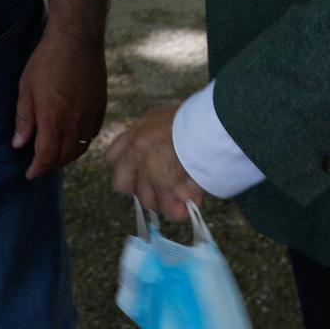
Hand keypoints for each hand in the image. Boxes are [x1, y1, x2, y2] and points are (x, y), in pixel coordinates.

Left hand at [14, 28, 107, 178]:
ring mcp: (90, 115)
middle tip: (40, 164)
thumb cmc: (47, 61)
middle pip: (64, 156)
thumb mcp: (26, 89)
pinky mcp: (100, 107)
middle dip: (51, 164)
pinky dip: (81, 142)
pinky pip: (92, 134)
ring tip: (55, 155)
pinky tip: (73, 137)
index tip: (30, 174)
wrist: (77, 39)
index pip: (46, 156)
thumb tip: (19, 144)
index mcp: (54, 119)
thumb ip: (24, 119)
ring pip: (80, 147)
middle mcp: (75, 122)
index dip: (37, 168)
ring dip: (67, 156)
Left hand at [107, 105, 202, 221]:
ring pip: (147, 200)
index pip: (113, 157)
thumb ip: (157, 140)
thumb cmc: (201, 118)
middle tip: (160, 187)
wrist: (216, 122)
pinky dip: (180, 209)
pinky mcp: (166, 185)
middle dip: (139, 190)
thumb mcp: (169, 120)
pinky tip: (192, 199)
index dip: (127, 170)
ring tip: (185, 189)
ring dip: (165, 200)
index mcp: (138, 131)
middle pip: (121, 184)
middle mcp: (137, 150)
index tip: (140, 173)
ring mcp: (149, 169)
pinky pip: (170, 210)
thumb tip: (164, 164)